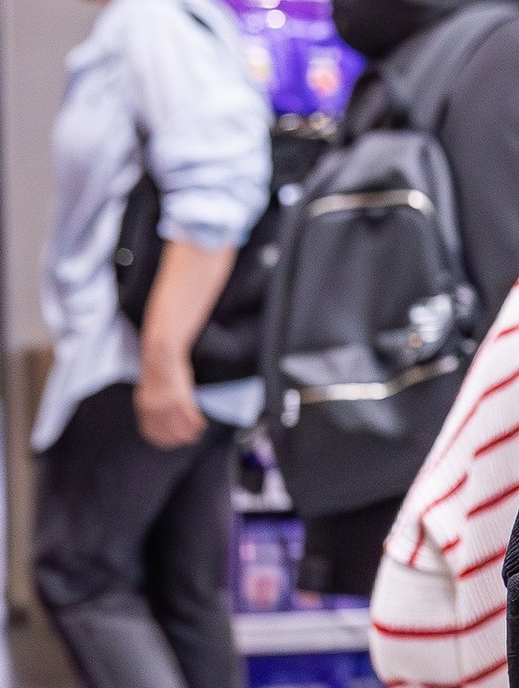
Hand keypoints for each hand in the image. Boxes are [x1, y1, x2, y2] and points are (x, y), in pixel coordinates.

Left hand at [133, 239, 233, 449]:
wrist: (195, 246)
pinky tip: (197, 418)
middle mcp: (152, 345)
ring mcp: (158, 343)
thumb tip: (201, 340)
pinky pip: (172, 382)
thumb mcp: (191, 304)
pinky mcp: (168, 338)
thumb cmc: (197, 268)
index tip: (171, 433)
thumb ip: (191, 324)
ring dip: (176, 423)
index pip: (147, 391)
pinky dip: (184, 407)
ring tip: (193, 434)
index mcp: (155, 339)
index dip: (155, 418)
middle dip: (164, 427)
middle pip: (150, 401)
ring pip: (160, 398)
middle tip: (182, 441)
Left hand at [134, 349, 204, 448]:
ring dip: (192, 433)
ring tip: (198, 433)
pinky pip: (191, 417)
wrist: (162, 353)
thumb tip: (157, 418)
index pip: (152, 432)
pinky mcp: (182, 397)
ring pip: (182, 428)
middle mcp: (155, 408)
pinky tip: (202, 424)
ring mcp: (168, 403)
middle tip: (189, 439)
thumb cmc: (157, 369)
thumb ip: (150, 405)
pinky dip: (198, 424)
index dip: (163, 441)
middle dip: (180, 439)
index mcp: (144, 406)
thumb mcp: (147, 390)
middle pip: (169, 433)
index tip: (172, 444)